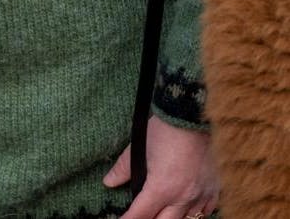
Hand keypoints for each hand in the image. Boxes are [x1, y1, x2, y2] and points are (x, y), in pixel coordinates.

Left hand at [103, 115, 218, 217]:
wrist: (191, 115)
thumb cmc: (164, 129)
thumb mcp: (139, 147)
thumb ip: (123, 168)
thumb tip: (109, 182)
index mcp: (162, 188)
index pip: (141, 215)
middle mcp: (183, 197)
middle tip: (141, 215)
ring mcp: (201, 195)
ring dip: (171, 218)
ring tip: (161, 212)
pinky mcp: (214, 188)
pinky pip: (206, 211)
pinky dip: (194, 213)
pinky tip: (186, 208)